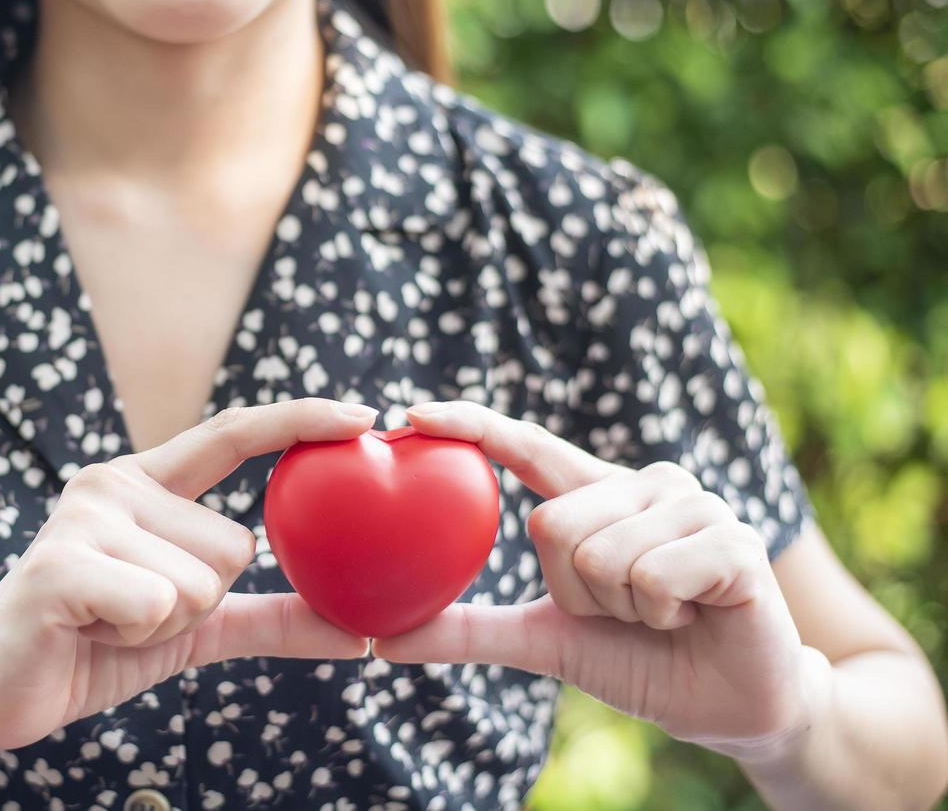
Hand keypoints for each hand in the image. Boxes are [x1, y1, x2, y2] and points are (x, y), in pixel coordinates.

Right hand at [0, 398, 374, 754]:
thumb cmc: (93, 645)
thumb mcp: (195, 626)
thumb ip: (272, 616)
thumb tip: (365, 632)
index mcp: (143, 482)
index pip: (232, 434)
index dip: (299, 421)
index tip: (366, 416)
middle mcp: (114, 481)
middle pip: (236, 545)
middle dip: (202, 603)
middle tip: (133, 613)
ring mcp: (84, 516)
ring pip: (204, 581)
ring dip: (167, 624)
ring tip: (107, 621)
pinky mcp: (62, 562)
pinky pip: (161, 604)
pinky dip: (137, 635)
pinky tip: (90, 630)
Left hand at [370, 400, 831, 761]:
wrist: (729, 708)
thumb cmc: (639, 659)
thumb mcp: (546, 639)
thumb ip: (470, 629)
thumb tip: (384, 638)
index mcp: (598, 495)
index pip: (528, 446)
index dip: (472, 426)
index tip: (411, 414)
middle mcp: (645, 484)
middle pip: (552, 527)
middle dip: (576, 593)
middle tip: (622, 610)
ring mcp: (696, 504)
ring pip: (601, 557)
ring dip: (622, 610)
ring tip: (661, 614)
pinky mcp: (737, 541)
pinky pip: (653, 576)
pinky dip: (662, 615)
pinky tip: (694, 615)